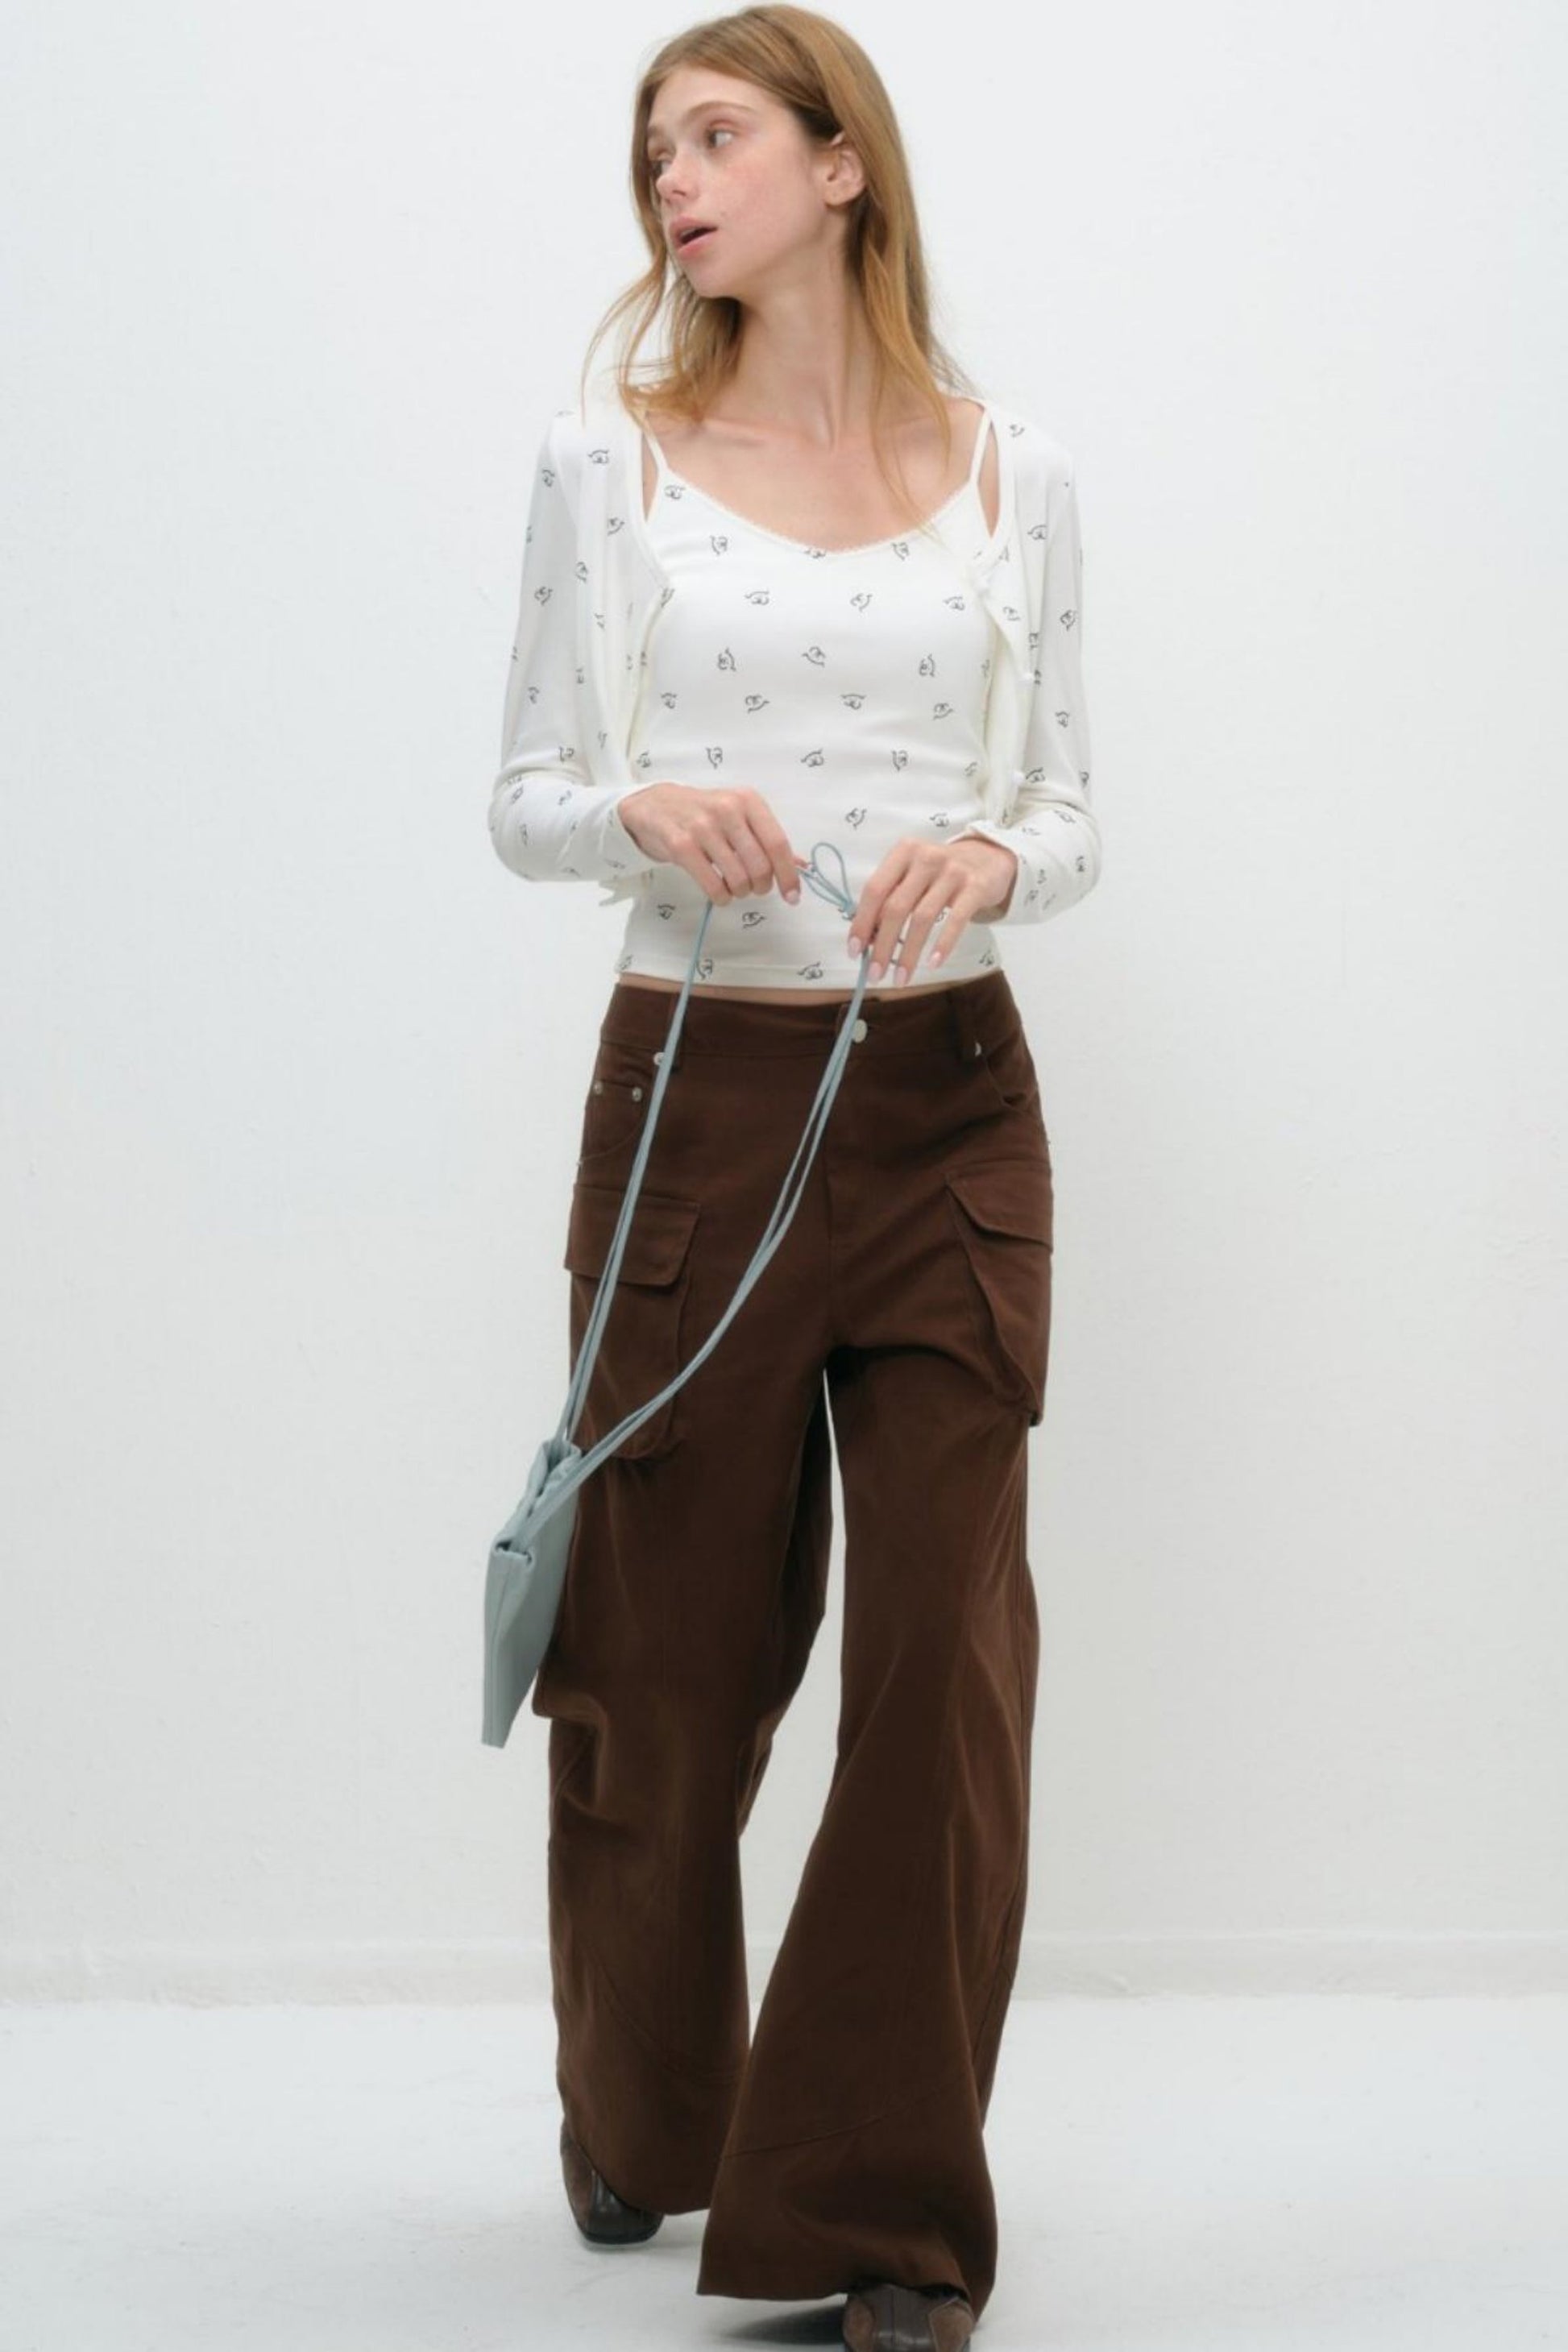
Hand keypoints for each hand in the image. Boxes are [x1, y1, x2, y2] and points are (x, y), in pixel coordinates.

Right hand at [618, 782, 803, 906]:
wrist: (656, 806)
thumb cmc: (704, 813)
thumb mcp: (740, 815)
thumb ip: (768, 839)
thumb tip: (802, 866)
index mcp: (748, 801)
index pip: (777, 844)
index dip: (788, 875)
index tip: (793, 896)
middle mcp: (727, 810)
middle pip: (760, 866)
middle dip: (761, 886)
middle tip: (755, 888)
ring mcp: (702, 827)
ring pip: (738, 879)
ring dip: (740, 892)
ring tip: (734, 886)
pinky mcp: (681, 845)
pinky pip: (713, 885)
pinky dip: (721, 896)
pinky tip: (720, 891)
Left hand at [844, 837, 1018, 983]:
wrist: (989, 857)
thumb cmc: (939, 873)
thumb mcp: (912, 874)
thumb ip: (890, 898)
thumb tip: (867, 939)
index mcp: (903, 852)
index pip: (875, 890)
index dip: (862, 922)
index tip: (855, 951)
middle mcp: (926, 858)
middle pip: (896, 908)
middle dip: (883, 945)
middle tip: (876, 974)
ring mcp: (952, 872)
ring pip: (922, 919)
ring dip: (908, 954)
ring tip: (901, 978)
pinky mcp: (975, 887)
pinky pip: (956, 921)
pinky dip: (942, 945)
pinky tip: (932, 964)